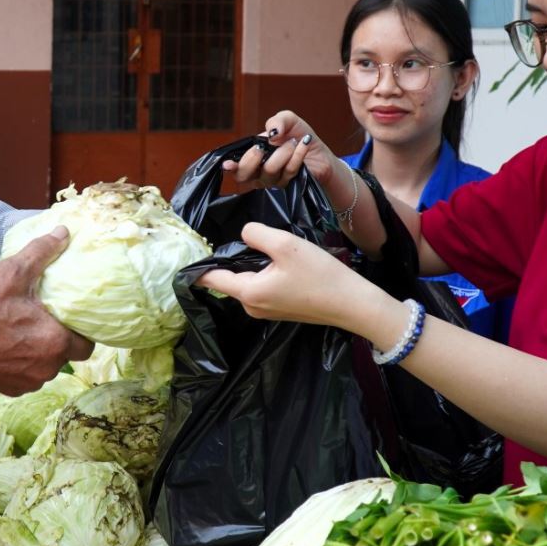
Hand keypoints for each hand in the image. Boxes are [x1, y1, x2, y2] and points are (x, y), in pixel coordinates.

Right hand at [0, 226, 93, 395]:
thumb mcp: (11, 274)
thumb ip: (41, 252)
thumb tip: (63, 232)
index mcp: (57, 341)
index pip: (87, 344)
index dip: (83, 332)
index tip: (71, 319)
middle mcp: (49, 367)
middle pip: (68, 356)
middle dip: (61, 341)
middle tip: (46, 322)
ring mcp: (31, 381)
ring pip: (48, 367)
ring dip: (42, 353)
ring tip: (25, 333)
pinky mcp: (13, 390)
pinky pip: (28, 376)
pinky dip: (23, 364)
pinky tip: (9, 348)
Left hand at [195, 222, 387, 329]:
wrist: (352, 303)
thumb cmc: (319, 274)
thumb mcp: (286, 245)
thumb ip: (256, 234)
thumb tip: (243, 234)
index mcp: (247, 292)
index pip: (210, 278)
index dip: (200, 261)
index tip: (195, 245)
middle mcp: (251, 307)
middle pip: (230, 277)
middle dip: (234, 257)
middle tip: (251, 238)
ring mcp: (265, 311)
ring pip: (247, 280)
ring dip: (253, 264)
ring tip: (272, 248)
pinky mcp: (279, 310)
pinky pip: (262, 287)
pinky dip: (266, 273)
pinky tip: (284, 263)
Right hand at [224, 111, 338, 189]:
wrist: (319, 150)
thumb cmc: (298, 135)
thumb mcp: (287, 120)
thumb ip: (277, 121)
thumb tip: (270, 134)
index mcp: (253, 157)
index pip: (235, 166)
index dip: (230, 166)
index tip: (228, 164)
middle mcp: (259, 172)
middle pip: (244, 176)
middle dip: (251, 160)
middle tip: (263, 148)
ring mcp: (273, 181)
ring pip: (269, 171)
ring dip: (282, 153)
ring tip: (292, 142)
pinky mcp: (289, 186)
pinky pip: (289, 171)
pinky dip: (298, 154)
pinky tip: (304, 143)